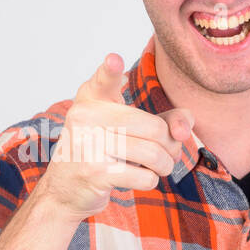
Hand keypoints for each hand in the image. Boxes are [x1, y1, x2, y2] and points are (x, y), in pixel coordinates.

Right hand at [33, 53, 193, 221]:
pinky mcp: (96, 173)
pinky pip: (145, 177)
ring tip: (157, 166)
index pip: (103, 79)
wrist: (64, 189)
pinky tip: (136, 177)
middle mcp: (86, 117)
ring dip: (164, 165)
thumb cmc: (102, 151)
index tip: (114, 60)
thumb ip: (164, 120)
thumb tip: (185, 127)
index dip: (110, 69)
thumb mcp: (128, 126)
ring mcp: (89, 145)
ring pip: (153, 155)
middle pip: (155, 128)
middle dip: (170, 145)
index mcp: (92, 97)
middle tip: (166, 152)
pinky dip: (150, 180)